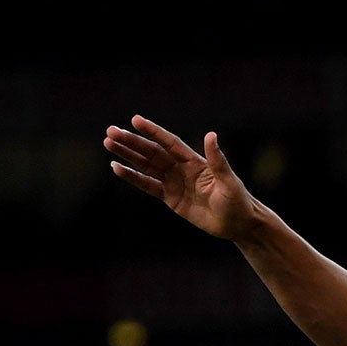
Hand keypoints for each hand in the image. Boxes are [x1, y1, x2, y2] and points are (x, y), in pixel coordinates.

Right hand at [104, 116, 259, 240]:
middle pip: (152, 152)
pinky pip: (148, 186)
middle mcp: (181, 169)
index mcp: (194, 162)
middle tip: (110, 131)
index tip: (135, 120)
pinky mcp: (170, 199)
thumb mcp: (228, 181)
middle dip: (132, 142)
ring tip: (108, 144)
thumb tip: (210, 135)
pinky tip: (117, 168)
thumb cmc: (237, 202)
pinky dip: (133, 178)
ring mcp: (174, 183)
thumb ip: (217, 160)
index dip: (152, 132)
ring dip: (127, 155)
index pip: (169, 143)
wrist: (238, 225)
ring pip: (146, 166)